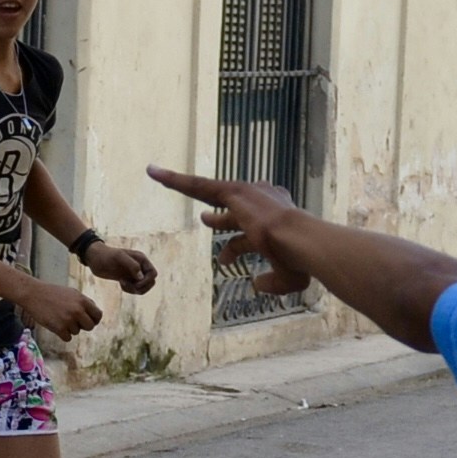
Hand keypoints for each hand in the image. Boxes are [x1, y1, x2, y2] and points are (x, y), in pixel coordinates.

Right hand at [25, 282, 103, 339]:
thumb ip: (84, 303)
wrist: (34, 294)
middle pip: (90, 326)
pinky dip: (62, 334)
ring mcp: (69, 320)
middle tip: (74, 322)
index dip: (94, 320)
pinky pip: (67, 338)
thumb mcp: (72, 293)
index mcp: (82, 300)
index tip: (88, 321)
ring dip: (69, 328)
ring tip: (59, 317)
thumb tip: (96, 314)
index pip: (98, 315)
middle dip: (83, 326)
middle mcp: (78, 310)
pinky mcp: (59, 328)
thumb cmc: (53, 293)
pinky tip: (55, 324)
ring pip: (77, 332)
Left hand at [78, 239, 160, 294]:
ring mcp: (134, 273)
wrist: (94, 258)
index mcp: (141, 259)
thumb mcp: (118, 257)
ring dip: (135, 290)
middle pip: (151, 282)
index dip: (147, 281)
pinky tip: (121, 284)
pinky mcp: (127, 279)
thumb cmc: (105, 255)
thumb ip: (131, 265)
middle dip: (142, 287)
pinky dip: (130, 290)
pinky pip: (135, 289)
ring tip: (123, 284)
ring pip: (143, 287)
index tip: (135, 283)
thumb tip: (141, 277)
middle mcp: (140, 266)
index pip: (153, 274)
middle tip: (128, 285)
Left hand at [150, 166, 310, 297]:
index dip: (239, 240)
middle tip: (205, 219)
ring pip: (208, 189)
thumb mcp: (288, 278)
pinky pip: (197, 185)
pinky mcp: (232, 191)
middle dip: (220, 216)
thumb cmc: (300, 261)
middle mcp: (266, 198)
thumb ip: (272, 282)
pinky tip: (154, 173)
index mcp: (282, 215)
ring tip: (159, 177)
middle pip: (233, 206)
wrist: (302, 241)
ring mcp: (248, 194)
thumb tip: (258, 284)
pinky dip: (175, 179)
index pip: (254, 227)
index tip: (226, 255)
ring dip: (182, 183)